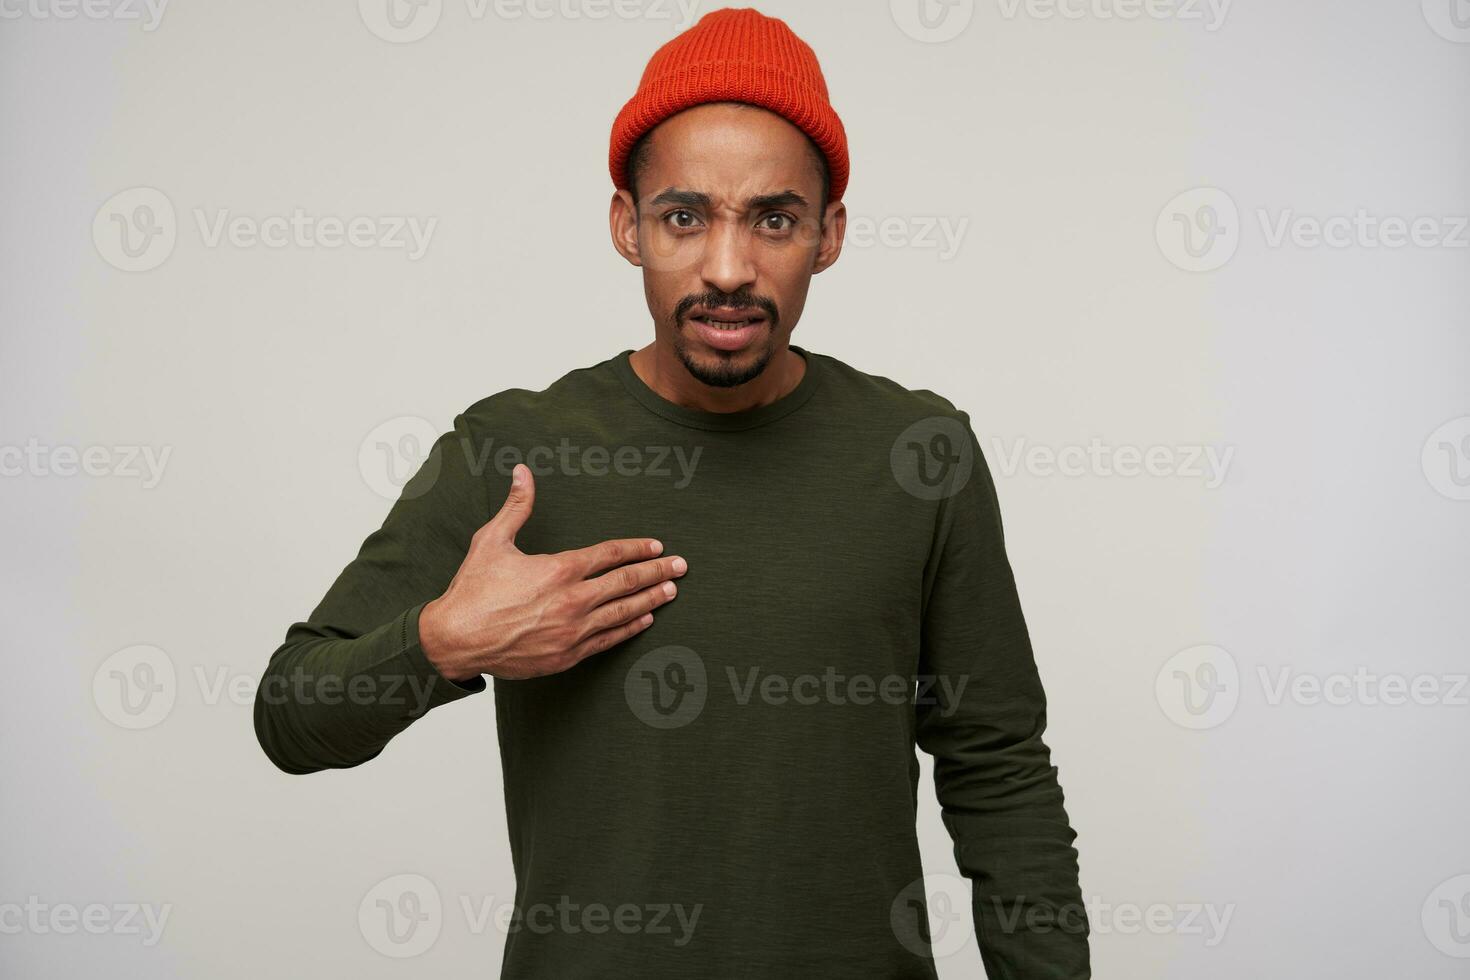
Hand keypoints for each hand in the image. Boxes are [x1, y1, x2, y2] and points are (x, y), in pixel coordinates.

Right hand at [418, 463, 685, 681]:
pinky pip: (607, 640)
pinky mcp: (567, 655)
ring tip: (671, 590)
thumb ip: (516, 506)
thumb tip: (522, 472)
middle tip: (681, 566)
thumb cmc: (472, 590)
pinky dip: (629, 629)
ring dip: (650, 600)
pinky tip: (645, 621)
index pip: (609, 555)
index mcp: (558, 569)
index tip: (657, 546)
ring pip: (623, 613)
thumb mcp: (492, 540)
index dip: (636, 548)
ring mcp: (572, 631)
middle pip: (625, 582)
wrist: (455, 640)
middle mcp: (571, 600)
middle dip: (657, 572)